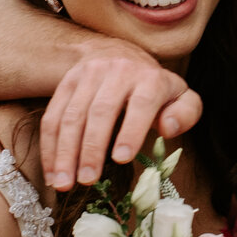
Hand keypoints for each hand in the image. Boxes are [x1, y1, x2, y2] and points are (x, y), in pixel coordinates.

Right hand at [37, 39, 201, 190]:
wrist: (119, 53)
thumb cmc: (153, 87)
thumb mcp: (180, 96)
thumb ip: (186, 113)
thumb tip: (168, 128)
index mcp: (150, 78)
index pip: (141, 104)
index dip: (131, 131)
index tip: (121, 160)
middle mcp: (117, 72)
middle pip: (101, 111)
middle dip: (91, 149)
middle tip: (87, 181)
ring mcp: (88, 75)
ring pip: (72, 115)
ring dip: (65, 152)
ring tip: (64, 183)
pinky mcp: (66, 82)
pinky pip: (53, 115)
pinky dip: (50, 146)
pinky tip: (52, 172)